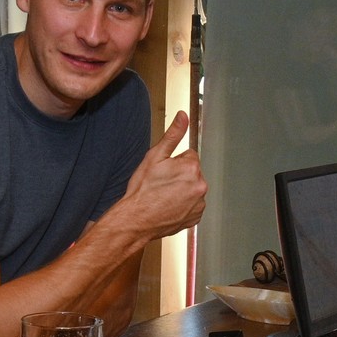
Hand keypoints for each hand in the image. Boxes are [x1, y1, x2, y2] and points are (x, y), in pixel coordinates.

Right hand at [115, 111, 205, 240]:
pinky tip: (169, 206)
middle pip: (192, 172)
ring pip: (192, 189)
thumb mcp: (154, 157)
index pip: (188, 155)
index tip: (163, 172)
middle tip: (161, 184)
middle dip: (179, 176)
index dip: (173, 162)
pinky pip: (192, 205)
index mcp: (192, 167)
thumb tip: (183, 116)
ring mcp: (199, 204)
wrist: (136, 220)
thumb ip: (173, 135)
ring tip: (164, 197)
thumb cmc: (142, 191)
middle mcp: (200, 186)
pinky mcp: (196, 217)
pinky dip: (183, 205)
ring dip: (182, 191)